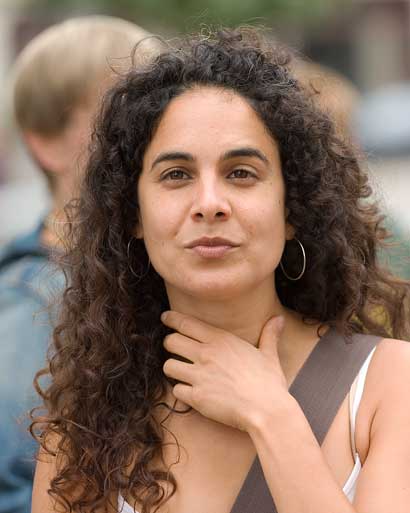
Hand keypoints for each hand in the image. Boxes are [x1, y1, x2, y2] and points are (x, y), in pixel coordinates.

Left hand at [161, 311, 291, 431]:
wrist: (268, 411)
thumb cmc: (269, 383)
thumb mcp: (269, 355)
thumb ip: (269, 335)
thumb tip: (278, 318)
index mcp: (221, 340)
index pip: (186, 323)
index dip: (172, 319)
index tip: (165, 318)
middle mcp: (206, 354)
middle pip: (171, 341)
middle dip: (170, 344)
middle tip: (174, 349)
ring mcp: (200, 376)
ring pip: (168, 365)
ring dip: (172, 368)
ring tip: (180, 372)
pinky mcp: (197, 397)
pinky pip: (176, 390)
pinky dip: (181, 391)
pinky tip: (190, 393)